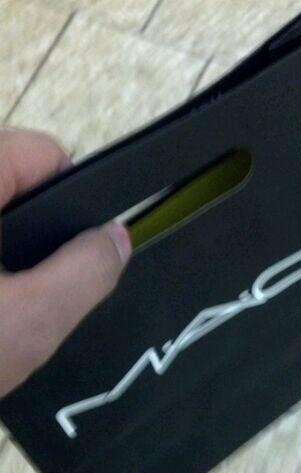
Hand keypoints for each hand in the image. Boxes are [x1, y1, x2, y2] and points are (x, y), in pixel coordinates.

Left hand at [0, 128, 131, 398]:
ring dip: (10, 257)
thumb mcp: (30, 318)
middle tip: (44, 292)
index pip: (39, 154)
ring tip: (12, 310)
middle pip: (12, 185)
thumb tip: (117, 236)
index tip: (80, 253)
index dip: (74, 199)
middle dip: (40, 236)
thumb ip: (86, 271)